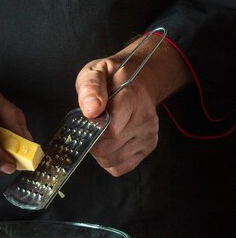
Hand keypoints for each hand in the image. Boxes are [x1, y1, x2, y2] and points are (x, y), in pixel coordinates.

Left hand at [75, 35, 191, 175]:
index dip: (92, 130)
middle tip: (92, 128)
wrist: (142, 77)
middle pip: (108, 149)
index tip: (88, 121)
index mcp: (131, 97)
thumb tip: (91, 110)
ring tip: (101, 135)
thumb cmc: (115, 77)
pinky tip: (110, 145)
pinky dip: (109, 161)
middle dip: (93, 142)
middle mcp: (144, 119)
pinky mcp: (148, 146)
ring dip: (100, 153)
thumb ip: (90, 87)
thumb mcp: (96, 70)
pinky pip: (120, 167)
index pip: (110, 130)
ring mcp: (148, 134)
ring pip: (112, 161)